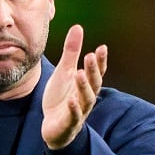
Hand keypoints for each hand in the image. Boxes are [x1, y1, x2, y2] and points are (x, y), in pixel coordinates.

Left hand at [41, 24, 106, 149]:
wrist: (52, 127)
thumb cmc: (61, 98)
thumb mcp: (65, 72)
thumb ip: (71, 52)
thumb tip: (78, 27)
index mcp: (86, 85)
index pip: (97, 72)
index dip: (101, 61)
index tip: (102, 47)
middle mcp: (86, 97)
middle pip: (93, 83)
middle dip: (93, 70)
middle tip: (90, 56)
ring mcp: (79, 111)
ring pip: (85, 99)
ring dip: (84, 87)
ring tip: (79, 74)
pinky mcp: (68, 123)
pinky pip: (73, 116)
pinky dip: (73, 108)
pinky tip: (71, 99)